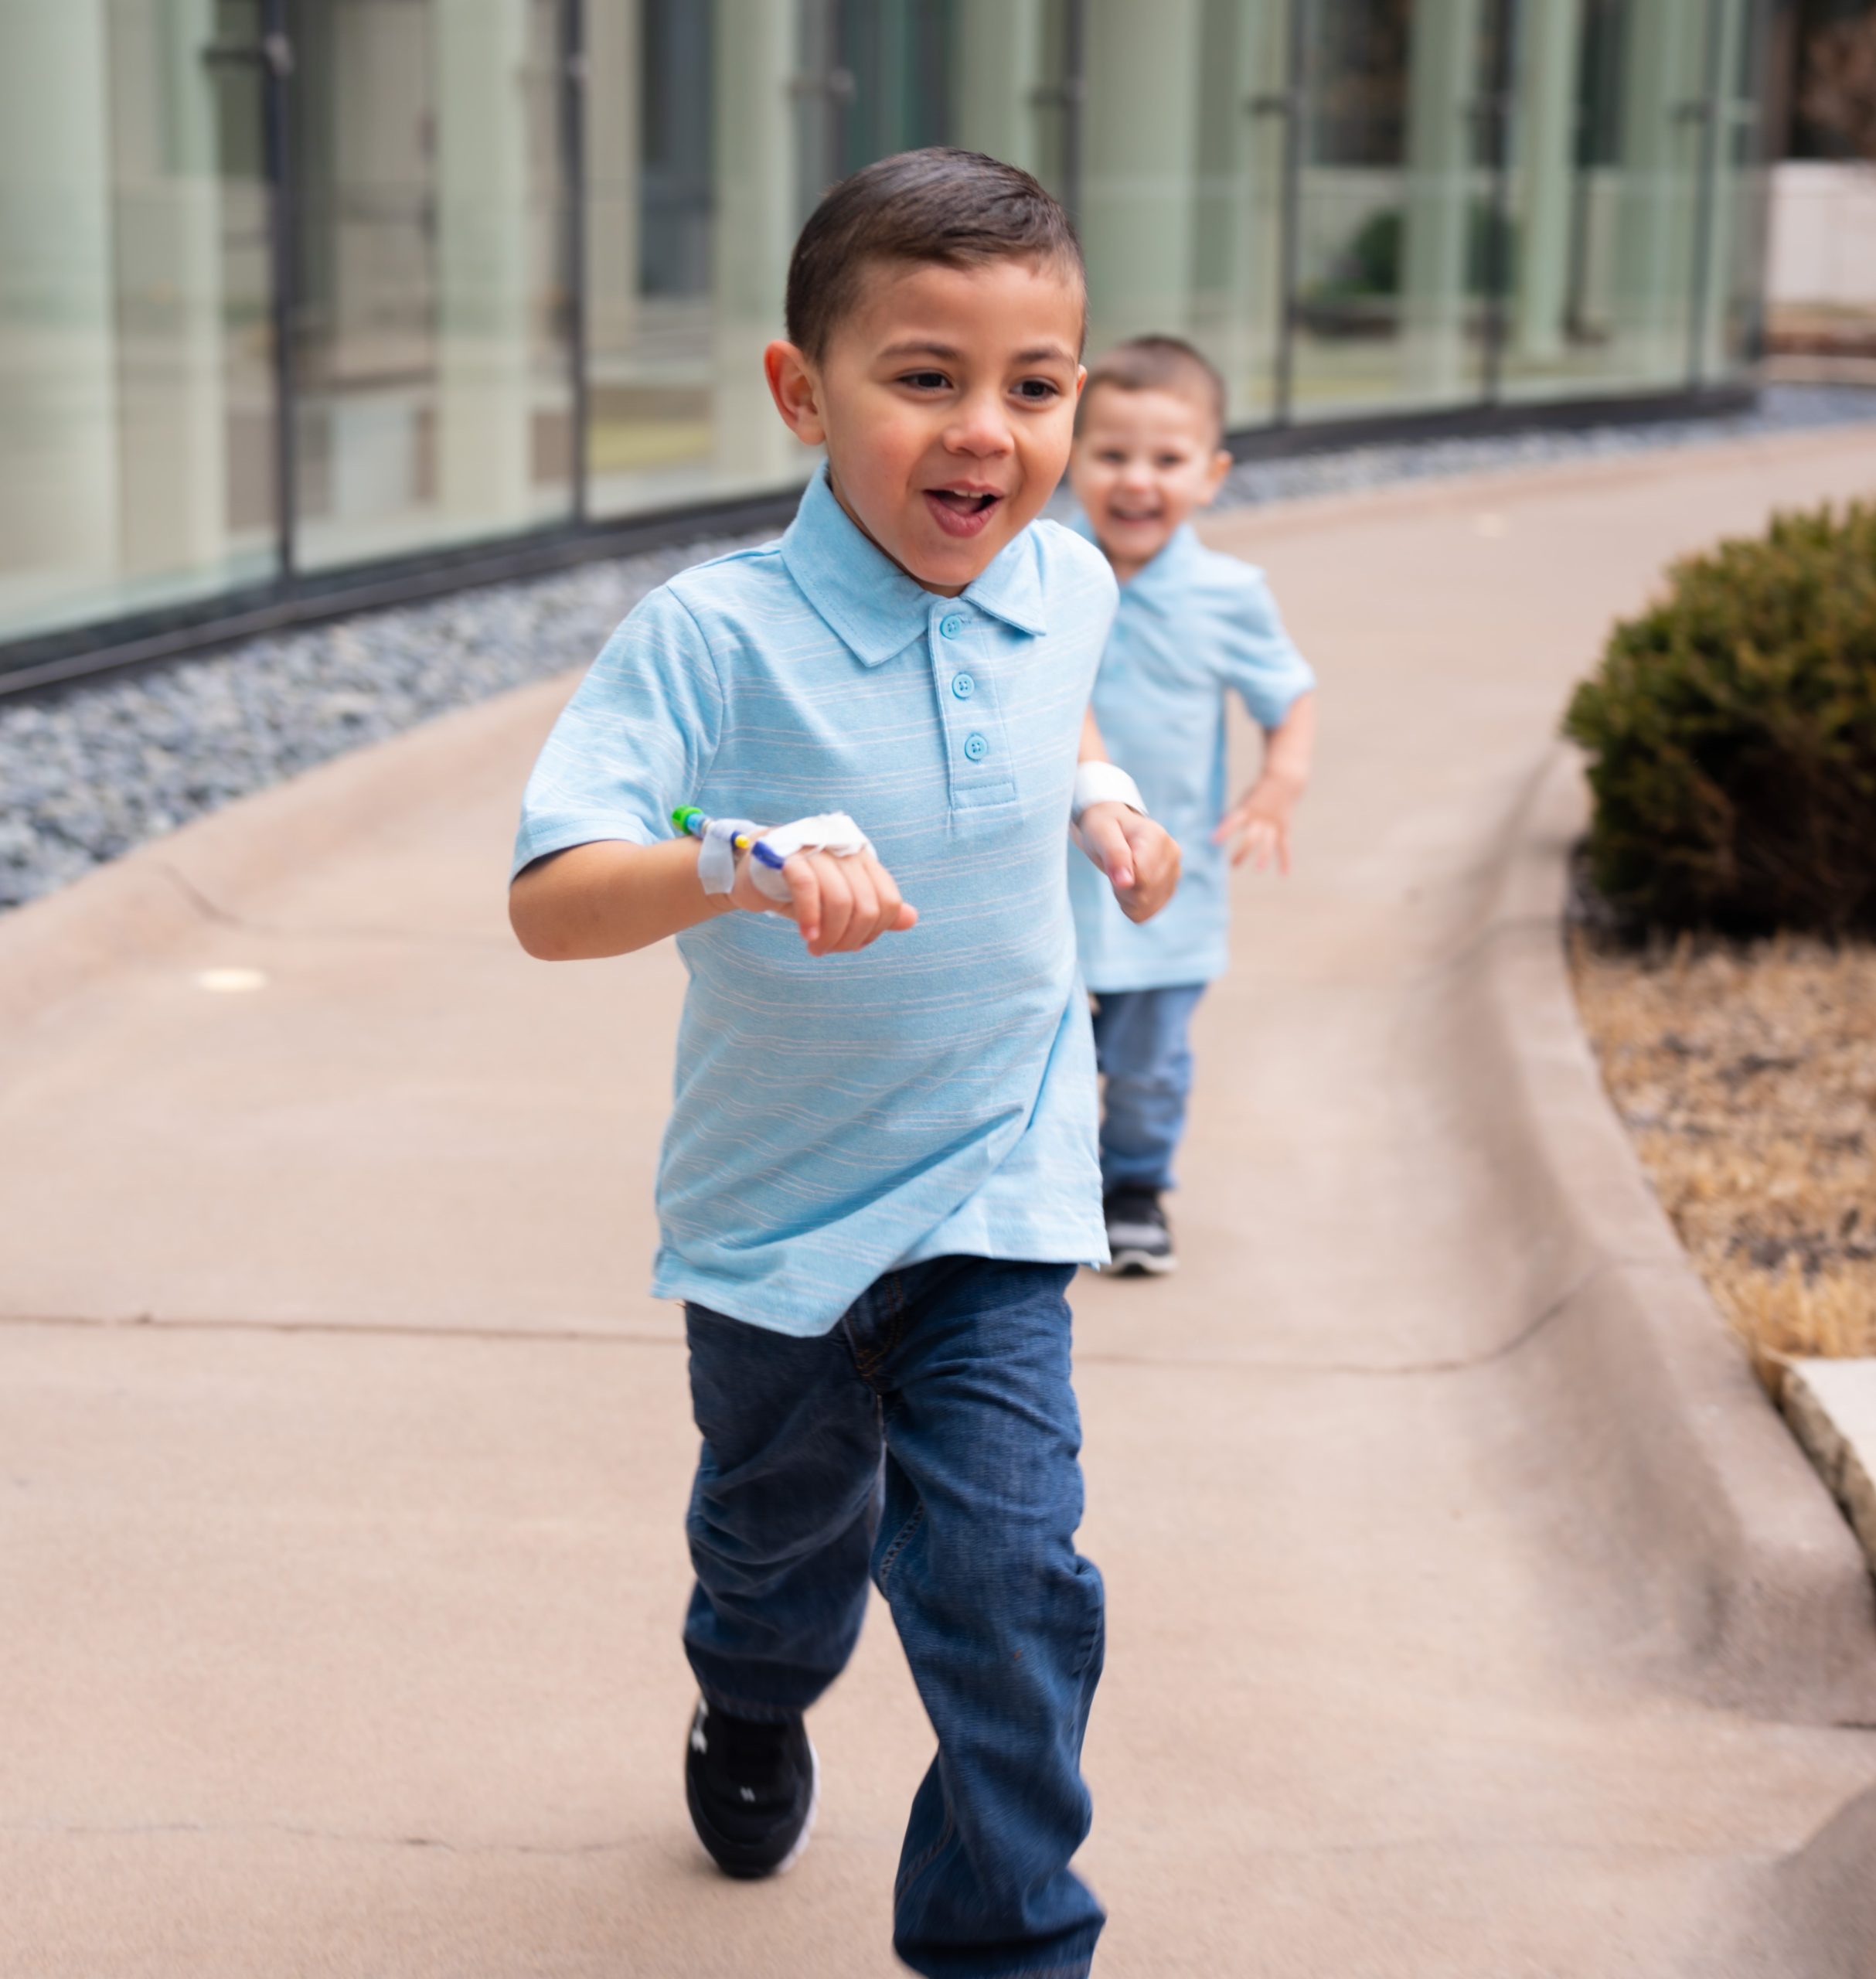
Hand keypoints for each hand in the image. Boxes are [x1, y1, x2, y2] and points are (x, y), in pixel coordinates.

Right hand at [730, 839, 917, 955]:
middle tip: (827, 950)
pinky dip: (811, 919)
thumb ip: (873, 909)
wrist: (748, 871)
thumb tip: (911, 919)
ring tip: (815, 947)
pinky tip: (806, 936)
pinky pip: (809, 890)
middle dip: (851, 938)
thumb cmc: (797, 889)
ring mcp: (817, 848)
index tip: (851, 944)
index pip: (889, 901)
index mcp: (862, 858)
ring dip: (830, 935)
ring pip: (841, 900)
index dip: (874, 931)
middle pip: (867, 905)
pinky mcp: (787, 854)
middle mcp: (844, 849)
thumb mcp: (838, 901)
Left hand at [1075, 802, 1179, 923]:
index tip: (1113, 863)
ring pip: (1146, 907)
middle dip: (1122, 889)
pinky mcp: (1170, 889)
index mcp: (1157, 837)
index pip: (1141, 878)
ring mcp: (1175, 873)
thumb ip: (1114, 854)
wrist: (1115, 829)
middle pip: (1144, 895)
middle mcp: (1172, 854)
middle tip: (1115, 869)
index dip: (1120, 879)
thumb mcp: (1101, 833)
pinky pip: (1147, 913)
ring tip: (1122, 875)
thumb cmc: (1106, 828)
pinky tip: (1129, 887)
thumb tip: (1126, 882)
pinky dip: (1132, 906)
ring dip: (1126, 898)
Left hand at [1213, 774, 1303, 872]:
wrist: (1283, 782)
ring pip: (1268, 843)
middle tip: (1232, 865)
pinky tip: (1283, 874)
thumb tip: (1218, 825)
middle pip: (1251, 837)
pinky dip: (1285, 860)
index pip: (1233, 821)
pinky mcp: (1283, 829)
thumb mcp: (1244, 800)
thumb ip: (1234, 815)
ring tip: (1258, 870)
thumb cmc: (1257, 793)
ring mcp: (1273, 824)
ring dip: (1264, 856)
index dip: (1224, 830)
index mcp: (1247, 810)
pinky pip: (1284, 847)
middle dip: (1242, 851)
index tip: (1213, 841)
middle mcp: (1260, 818)